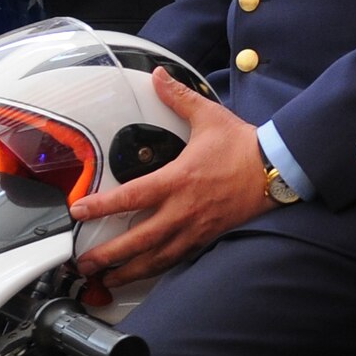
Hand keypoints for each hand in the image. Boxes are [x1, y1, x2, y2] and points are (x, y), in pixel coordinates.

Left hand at [72, 70, 269, 283]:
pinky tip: (145, 274)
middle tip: (84, 263)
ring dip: (129, 271)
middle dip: (108, 255)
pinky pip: (178, 259)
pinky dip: (157, 270)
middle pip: (138, 240)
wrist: (276, 170)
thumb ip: (179, 97)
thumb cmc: (243, 146)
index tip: (78, 211)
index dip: (101, 206)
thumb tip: (158, 75)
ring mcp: (196, 229)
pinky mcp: (208, 238)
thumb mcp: (209, 117)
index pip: (131, 197)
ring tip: (107, 280)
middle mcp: (183, 210)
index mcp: (178, 180)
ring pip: (157, 258)